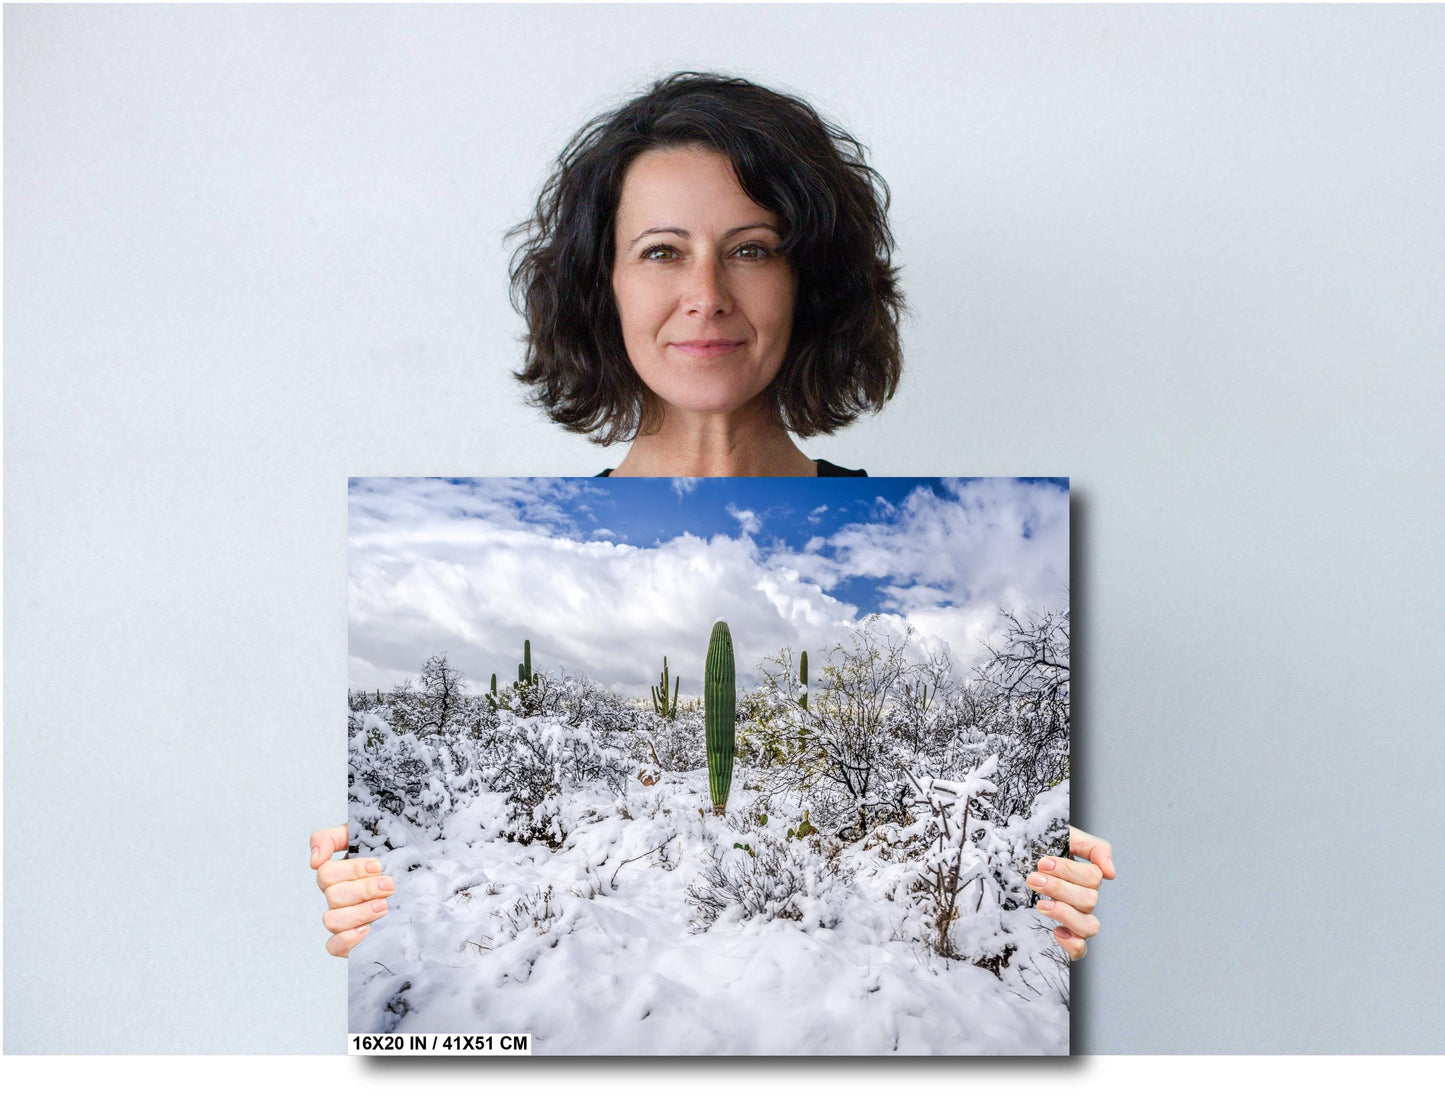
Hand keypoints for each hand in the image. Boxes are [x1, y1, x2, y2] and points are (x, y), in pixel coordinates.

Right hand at [310, 824, 394, 957]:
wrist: (424, 881)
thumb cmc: (395, 855)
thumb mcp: (367, 835)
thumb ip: (333, 837)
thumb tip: (314, 860)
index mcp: (339, 873)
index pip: (326, 872)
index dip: (351, 870)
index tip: (377, 866)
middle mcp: (338, 896)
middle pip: (332, 895)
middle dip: (364, 889)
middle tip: (389, 885)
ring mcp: (343, 918)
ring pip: (331, 920)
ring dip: (359, 912)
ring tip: (384, 906)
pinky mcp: (350, 941)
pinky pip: (334, 946)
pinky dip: (347, 939)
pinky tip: (366, 930)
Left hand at [1028, 826, 1114, 960]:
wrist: (1011, 860)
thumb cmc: (1039, 848)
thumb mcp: (1065, 837)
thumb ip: (1094, 847)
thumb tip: (1111, 873)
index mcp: (1086, 876)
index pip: (1093, 878)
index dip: (1069, 871)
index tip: (1042, 863)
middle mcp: (1084, 899)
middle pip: (1089, 900)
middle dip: (1059, 888)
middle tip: (1033, 879)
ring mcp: (1076, 919)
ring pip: (1089, 926)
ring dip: (1065, 913)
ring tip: (1040, 904)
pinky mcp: (1066, 936)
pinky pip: (1080, 950)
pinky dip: (1072, 944)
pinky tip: (1056, 931)